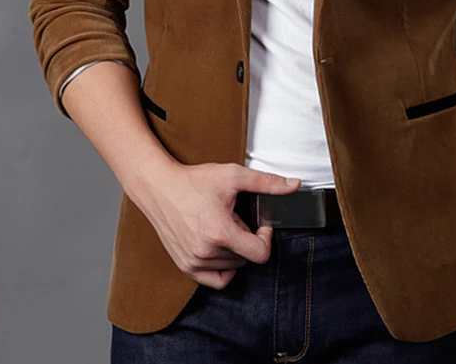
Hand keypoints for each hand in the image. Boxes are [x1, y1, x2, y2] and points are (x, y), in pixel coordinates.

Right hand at [130, 159, 301, 288]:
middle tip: (235, 217)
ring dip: (234, 250)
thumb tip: (295, 185)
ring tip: (222, 225)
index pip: (260, 254)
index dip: (266, 237)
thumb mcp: (234, 176)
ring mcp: (193, 262)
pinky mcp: (185, 266)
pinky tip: (220, 247)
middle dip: (247, 238)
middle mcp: (206, 252)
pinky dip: (224, 267)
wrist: (160, 186)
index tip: (260, 224)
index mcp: (220, 233)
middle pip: (247, 258)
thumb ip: (267, 183)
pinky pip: (215, 280)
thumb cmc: (195, 181)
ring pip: (233, 267)